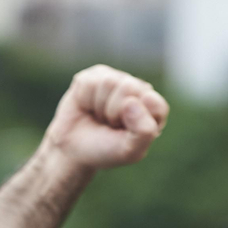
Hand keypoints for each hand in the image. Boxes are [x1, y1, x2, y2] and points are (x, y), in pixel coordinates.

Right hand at [41, 65, 168, 173]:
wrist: (73, 151)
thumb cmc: (106, 151)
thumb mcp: (130, 151)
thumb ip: (144, 132)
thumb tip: (131, 101)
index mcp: (153, 108)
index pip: (154, 103)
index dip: (137, 119)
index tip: (126, 132)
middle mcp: (137, 89)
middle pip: (129, 87)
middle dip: (113, 112)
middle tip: (109, 125)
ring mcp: (116, 79)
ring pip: (108, 82)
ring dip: (99, 107)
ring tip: (99, 117)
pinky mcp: (94, 76)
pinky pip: (89, 82)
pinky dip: (84, 100)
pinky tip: (87, 108)